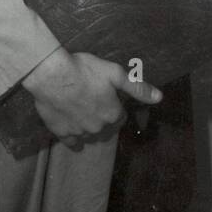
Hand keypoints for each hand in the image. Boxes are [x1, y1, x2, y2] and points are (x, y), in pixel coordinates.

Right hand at [21, 46, 160, 146]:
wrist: (51, 75)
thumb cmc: (84, 70)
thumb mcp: (115, 74)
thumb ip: (137, 87)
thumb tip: (159, 97)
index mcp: (112, 114)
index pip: (120, 117)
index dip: (114, 106)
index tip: (107, 96)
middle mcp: (98, 128)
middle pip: (105, 127)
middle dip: (102, 116)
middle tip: (92, 100)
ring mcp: (79, 132)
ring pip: (89, 134)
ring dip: (88, 126)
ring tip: (81, 110)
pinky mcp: (61, 133)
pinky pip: (71, 141)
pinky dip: (73, 138)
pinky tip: (72, 132)